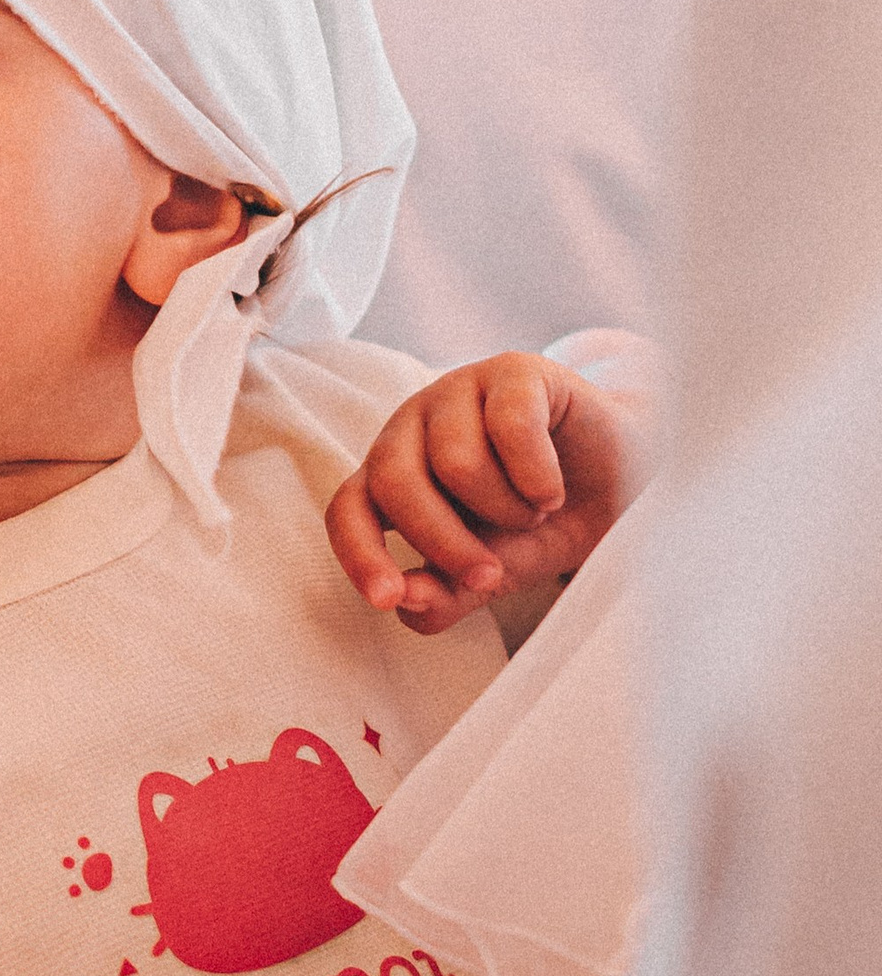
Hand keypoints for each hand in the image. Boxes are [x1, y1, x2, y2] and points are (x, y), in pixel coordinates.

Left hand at [325, 356, 650, 634]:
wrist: (628, 487)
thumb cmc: (545, 526)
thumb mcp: (494, 574)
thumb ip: (445, 593)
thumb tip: (404, 603)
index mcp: (392, 474)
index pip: (347, 509)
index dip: (360, 553)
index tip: (388, 597)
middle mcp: (413, 426)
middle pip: (396, 484)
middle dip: (445, 543)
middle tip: (491, 574)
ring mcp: (459, 390)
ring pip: (455, 462)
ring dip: (505, 509)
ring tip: (535, 512)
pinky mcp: (512, 372)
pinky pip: (510, 428)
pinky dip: (538, 477)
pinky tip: (553, 490)